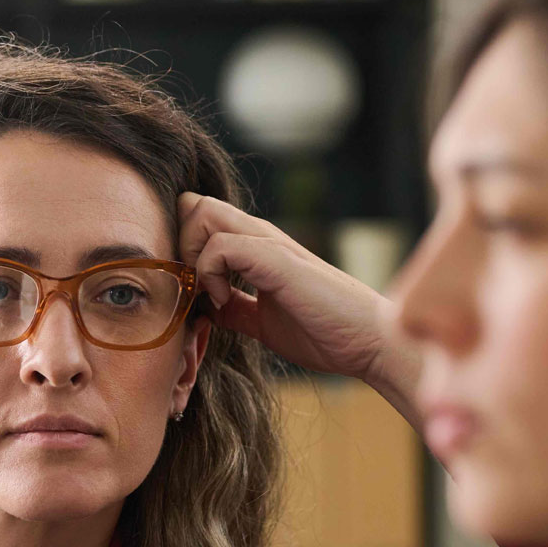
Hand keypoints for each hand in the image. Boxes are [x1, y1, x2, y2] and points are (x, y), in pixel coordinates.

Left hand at [177, 193, 422, 428]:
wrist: (369, 342)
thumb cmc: (326, 333)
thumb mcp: (264, 323)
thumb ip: (237, 310)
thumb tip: (209, 310)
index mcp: (257, 248)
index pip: (201, 217)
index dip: (184, 247)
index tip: (193, 290)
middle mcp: (260, 236)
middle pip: (194, 204)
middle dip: (178, 245)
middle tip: (194, 288)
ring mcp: (268, 243)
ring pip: (201, 212)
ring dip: (191, 256)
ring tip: (210, 295)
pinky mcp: (276, 259)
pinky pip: (221, 245)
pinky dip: (210, 274)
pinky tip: (226, 302)